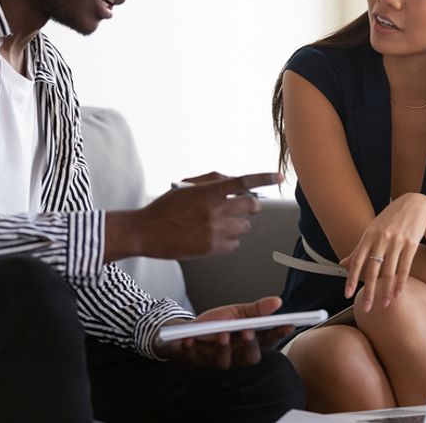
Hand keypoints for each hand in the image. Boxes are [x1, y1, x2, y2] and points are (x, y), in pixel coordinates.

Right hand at [104, 171, 281, 261]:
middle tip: (245, 207)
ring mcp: (214, 230)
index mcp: (209, 192)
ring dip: (239, 223)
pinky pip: (235, 244)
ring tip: (222, 223)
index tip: (279, 177)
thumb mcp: (187, 186)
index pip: (244, 182)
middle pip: (251, 206)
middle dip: (251, 206)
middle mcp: (215, 210)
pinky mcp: (211, 248)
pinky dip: (230, 240)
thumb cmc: (165, 207)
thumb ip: (212, 181)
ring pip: (245, 227)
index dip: (265, 178)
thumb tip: (234, 181)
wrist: (146, 232)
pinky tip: (216, 237)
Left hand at [155, 296, 293, 368]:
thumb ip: (256, 310)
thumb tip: (278, 302)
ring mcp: (215, 359)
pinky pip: (194, 357)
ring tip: (222, 333)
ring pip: (223, 361)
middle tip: (249, 331)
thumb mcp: (237, 312)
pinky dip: (192, 347)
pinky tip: (191, 339)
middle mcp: (235, 355)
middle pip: (249, 357)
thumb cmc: (215, 324)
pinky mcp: (195, 359)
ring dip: (223, 347)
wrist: (187, 331)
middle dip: (250, 345)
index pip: (268, 340)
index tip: (288, 325)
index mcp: (247, 341)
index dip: (278, 334)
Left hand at [340, 192, 425, 311]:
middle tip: (366, 308)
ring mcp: (397, 241)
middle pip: (373, 269)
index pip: (357, 260)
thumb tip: (342, 264)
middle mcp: (381, 238)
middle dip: (369, 291)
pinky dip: (401, 282)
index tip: (348, 294)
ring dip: (386, 290)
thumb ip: (358, 249)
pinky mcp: (411, 244)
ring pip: (390, 271)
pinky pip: (405, 267)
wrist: (415, 205)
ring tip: (383, 305)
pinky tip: (397, 294)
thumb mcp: (372, 231)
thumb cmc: (390, 220)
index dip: (351, 278)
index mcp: (368, 236)